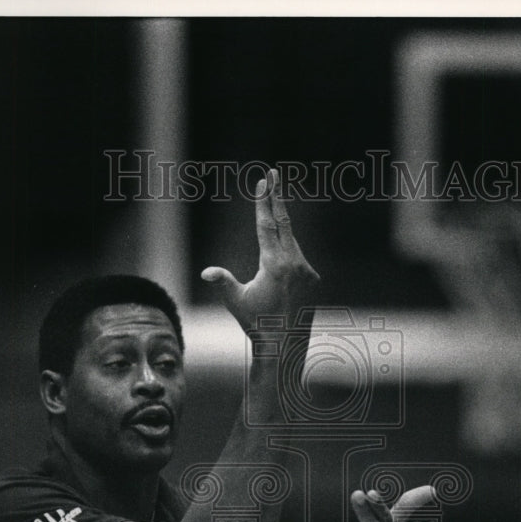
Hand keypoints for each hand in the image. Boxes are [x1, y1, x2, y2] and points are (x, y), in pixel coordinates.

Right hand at [201, 168, 320, 331]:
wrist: (285, 346)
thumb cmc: (257, 324)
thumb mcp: (236, 302)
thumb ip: (223, 282)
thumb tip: (207, 272)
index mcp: (275, 265)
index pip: (267, 225)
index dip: (264, 201)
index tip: (264, 181)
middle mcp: (295, 264)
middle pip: (284, 223)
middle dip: (276, 198)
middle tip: (273, 174)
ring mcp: (307, 271)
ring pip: (292, 240)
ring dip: (281, 225)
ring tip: (273, 207)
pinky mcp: (314, 280)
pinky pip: (299, 258)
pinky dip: (289, 249)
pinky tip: (280, 254)